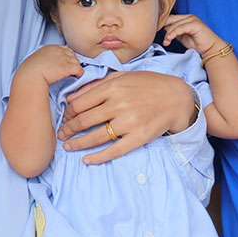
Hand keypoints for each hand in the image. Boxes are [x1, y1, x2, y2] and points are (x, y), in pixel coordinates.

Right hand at [15, 45, 83, 86]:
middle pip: (72, 54)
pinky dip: (79, 73)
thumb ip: (42, 59)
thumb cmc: (29, 72)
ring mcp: (63, 58)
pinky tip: (77, 77)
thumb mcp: (34, 60)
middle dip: (73, 61)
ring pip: (77, 62)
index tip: (66, 62)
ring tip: (74, 74)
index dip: (67, 56)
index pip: (64, 49)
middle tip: (71, 69)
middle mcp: (58, 51)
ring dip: (76, 68)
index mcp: (49, 48)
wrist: (29, 77)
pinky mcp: (67, 67)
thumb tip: (44, 65)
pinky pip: (79, 69)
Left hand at [58, 71, 196, 164]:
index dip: (68, 113)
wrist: (176, 98)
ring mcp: (129, 122)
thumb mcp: (123, 76)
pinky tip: (87, 160)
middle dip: (68, 130)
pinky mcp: (138, 137)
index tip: (64, 118)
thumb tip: (73, 97)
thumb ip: (98, 85)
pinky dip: (98, 157)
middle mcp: (119, 104)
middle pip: (84, 121)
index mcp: (113, 87)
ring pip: (95, 137)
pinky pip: (114, 150)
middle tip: (61, 134)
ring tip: (68, 147)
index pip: (80, 103)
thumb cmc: (149, 85)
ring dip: (78, 144)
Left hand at [162, 13, 223, 56]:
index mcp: (185, 18)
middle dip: (163, 28)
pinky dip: (173, 33)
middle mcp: (188, 17)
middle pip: (170, 19)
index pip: (170, 18)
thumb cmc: (197, 43)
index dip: (162, 24)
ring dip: (168, 34)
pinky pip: (180, 27)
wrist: (210, 48)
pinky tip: (169, 39)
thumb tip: (163, 29)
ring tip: (166, 42)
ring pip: (174, 24)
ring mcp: (192, 19)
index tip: (155, 32)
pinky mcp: (195, 24)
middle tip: (161, 38)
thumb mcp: (182, 37)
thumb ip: (174, 32)